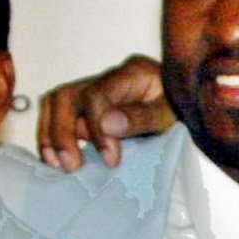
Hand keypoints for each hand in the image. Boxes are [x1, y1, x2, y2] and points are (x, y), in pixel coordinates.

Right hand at [36, 55, 172, 169]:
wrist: (187, 108)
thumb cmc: (181, 111)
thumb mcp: (172, 115)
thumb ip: (142, 118)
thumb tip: (107, 124)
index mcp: (132, 73)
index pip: (96, 94)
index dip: (97, 129)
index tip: (110, 160)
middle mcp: (107, 77)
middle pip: (67, 96)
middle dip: (63, 132)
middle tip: (73, 165)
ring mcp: (94, 89)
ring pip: (55, 103)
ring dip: (51, 135)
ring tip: (59, 165)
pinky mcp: (86, 107)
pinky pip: (56, 114)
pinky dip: (51, 137)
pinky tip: (56, 160)